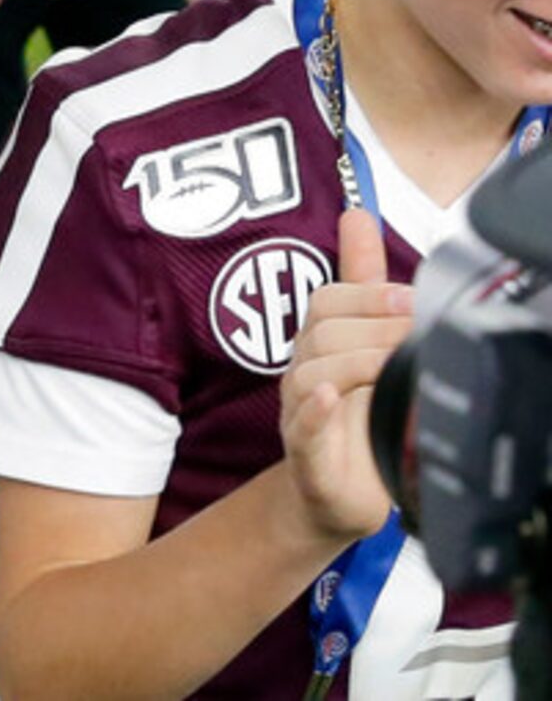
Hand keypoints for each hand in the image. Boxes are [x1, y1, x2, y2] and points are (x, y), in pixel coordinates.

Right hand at [278, 210, 408, 546]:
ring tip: (388, 365)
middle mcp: (303, 375)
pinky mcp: (306, 456)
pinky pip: (301, 428)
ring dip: (356, 363)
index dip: (368, 295)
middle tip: (413, 331)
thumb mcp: (362, 344)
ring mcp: (299, 414)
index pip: (326, 302)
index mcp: (319, 348)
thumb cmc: (350, 418)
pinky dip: (312, 410)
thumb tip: (357, 214)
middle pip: (320, 332)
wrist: (335, 498)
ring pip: (312, 373)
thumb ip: (361, 283)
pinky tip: (327, 397)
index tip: (413, 299)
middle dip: (370, 326)